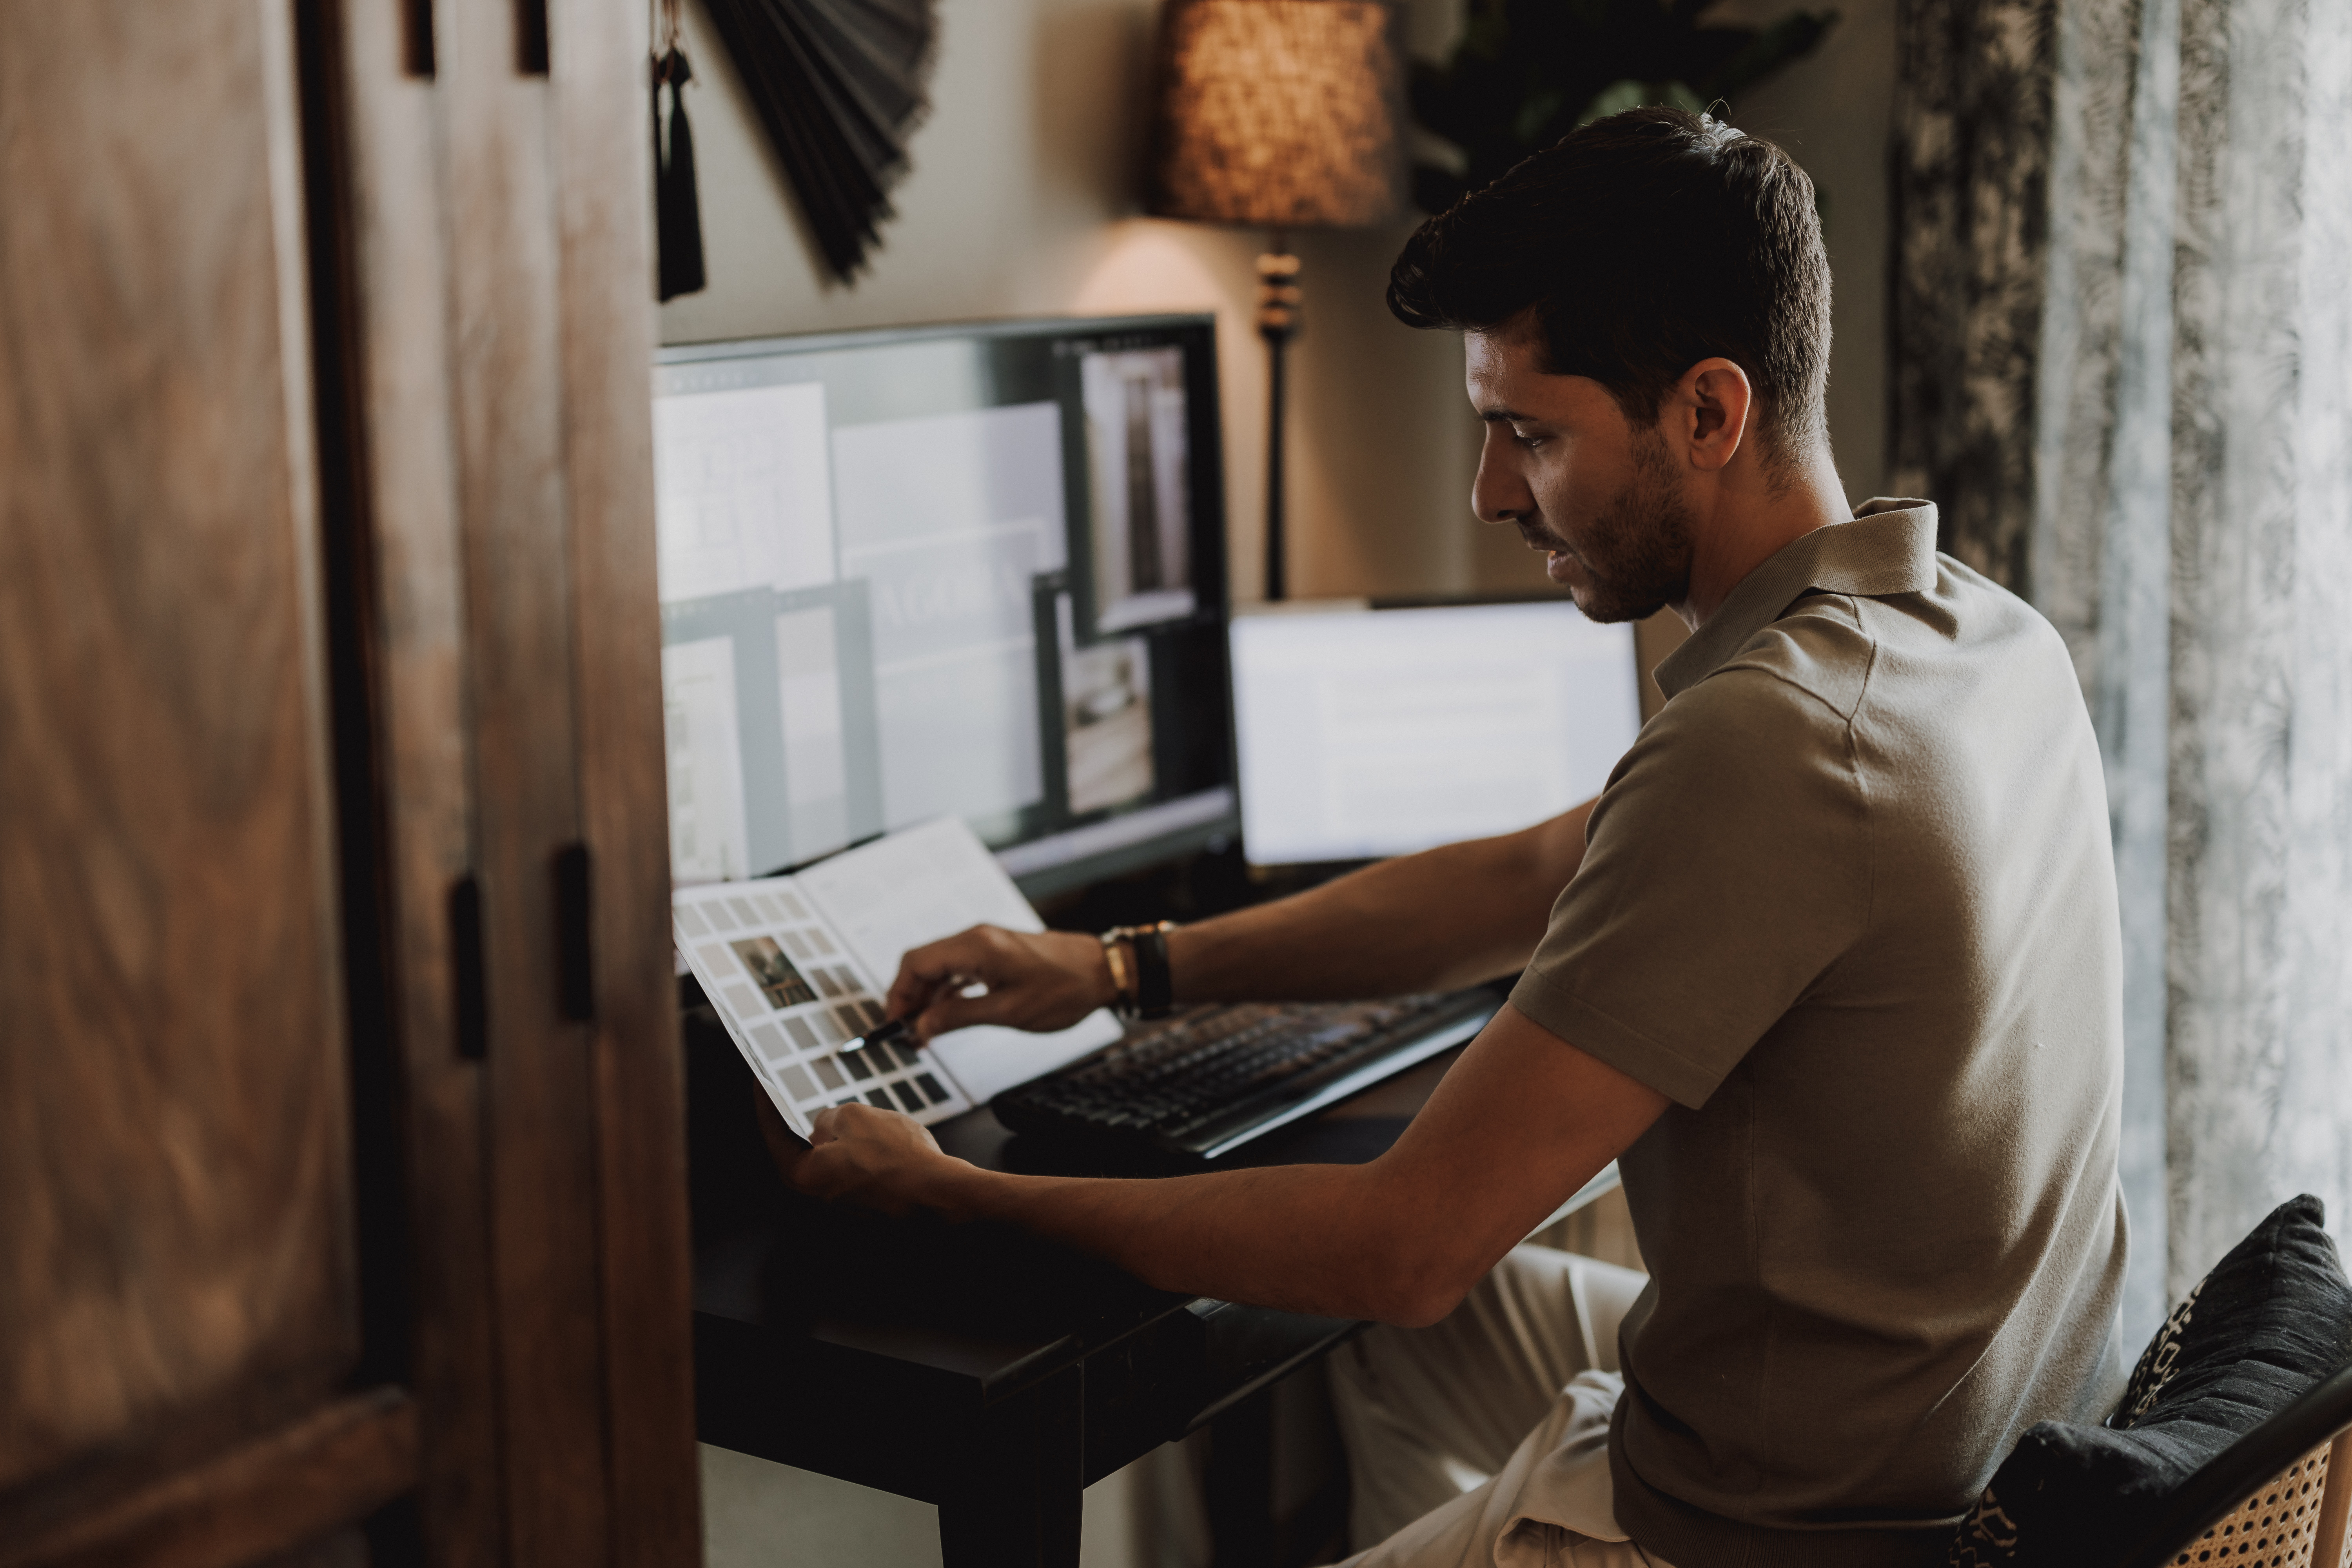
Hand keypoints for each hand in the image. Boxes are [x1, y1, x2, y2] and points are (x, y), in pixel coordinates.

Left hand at [759, 1095, 959, 1218]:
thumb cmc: (895, 1157)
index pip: (774, 1136)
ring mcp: (846, 1198)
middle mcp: (821, 1193)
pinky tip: (873, 1133)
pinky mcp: (870, 1198)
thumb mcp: (854, 1117)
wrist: (938, 1192)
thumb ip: (830, 1118)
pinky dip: (855, 1148)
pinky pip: (853, 1167)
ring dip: (833, 1136)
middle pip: (800, 1152)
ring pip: (829, 1159)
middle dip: (798, 1123)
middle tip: (792, 1097)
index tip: (760, 1086)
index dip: (766, 1106)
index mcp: (805, 1175)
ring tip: (842, 1112)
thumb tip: (825, 1127)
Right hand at [882, 924, 1111, 1041]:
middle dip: (910, 997)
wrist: (1102, 970)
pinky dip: (948, 992)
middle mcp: (976, 938)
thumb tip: (921, 1026)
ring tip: (924, 1032)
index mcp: (975, 946)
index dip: (899, 994)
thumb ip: (959, 1017)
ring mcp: (987, 944)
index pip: (916, 963)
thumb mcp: (1007, 1012)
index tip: (895, 1024)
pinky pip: (960, 969)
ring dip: (928, 997)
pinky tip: (946, 1015)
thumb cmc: (1063, 989)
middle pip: (924, 963)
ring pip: (941, 967)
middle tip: (908, 1033)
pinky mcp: (998, 953)